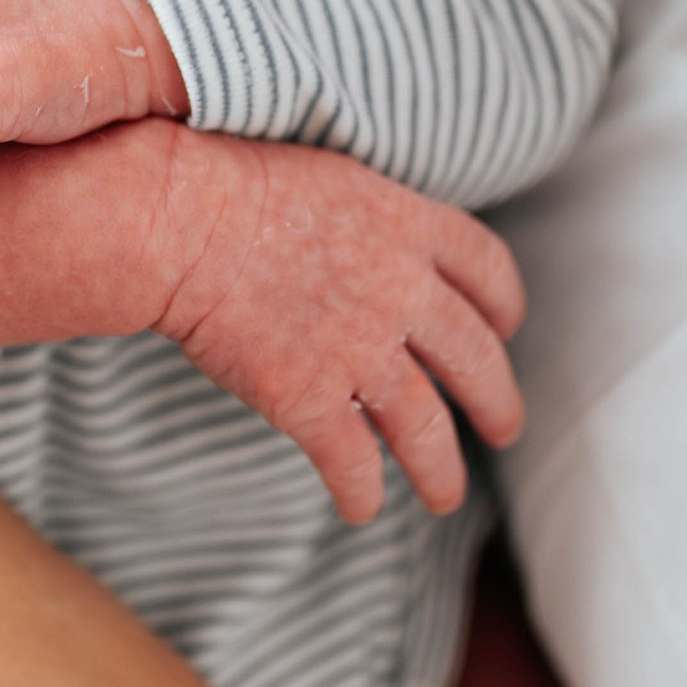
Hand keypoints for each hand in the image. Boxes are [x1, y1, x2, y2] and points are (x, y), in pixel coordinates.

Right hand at [150, 132, 524, 523]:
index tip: (506, 327)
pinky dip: (362, 492)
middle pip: (476, 358)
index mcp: (409, 225)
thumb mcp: (332, 179)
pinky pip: (352, 461)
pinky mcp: (310, 397)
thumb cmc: (232, 182)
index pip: (488, 269)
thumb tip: (377, 254)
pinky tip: (362, 507)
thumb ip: (373, 222)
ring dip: (441, 469)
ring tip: (445, 495)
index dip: (504, 305)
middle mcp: (401, 291)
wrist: (181, 220)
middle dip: (497, 402)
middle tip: (503, 428)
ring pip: (426, 427)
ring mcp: (359, 349)